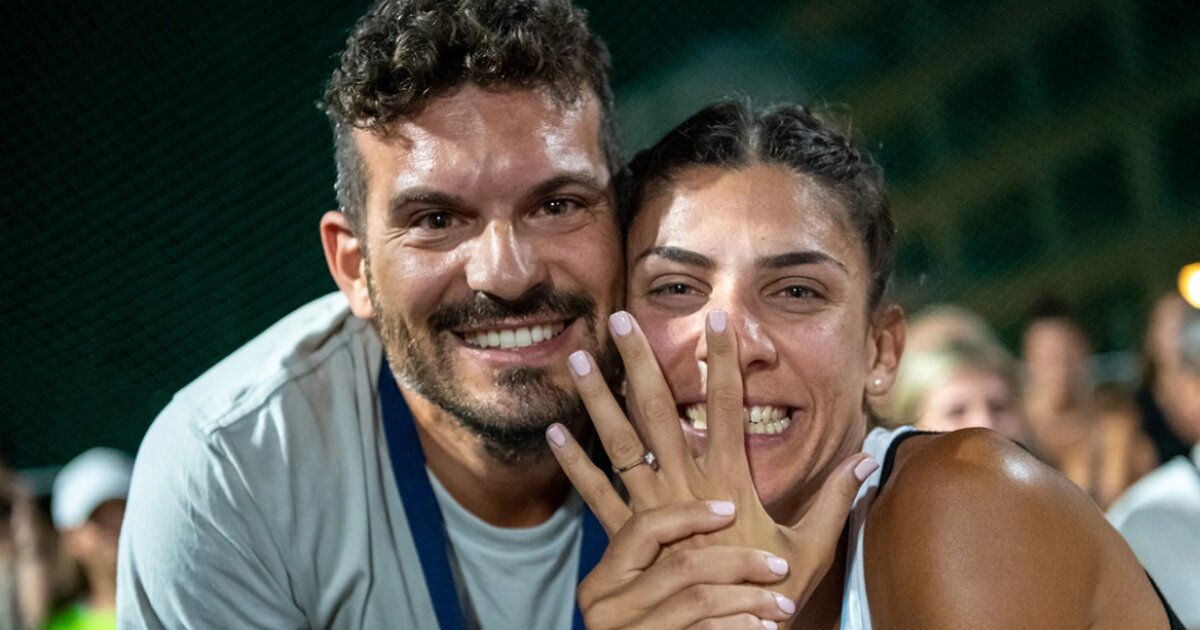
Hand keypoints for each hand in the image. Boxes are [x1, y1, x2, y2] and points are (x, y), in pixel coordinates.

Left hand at [548, 310, 876, 626]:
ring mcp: (652, 509)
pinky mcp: (628, 536)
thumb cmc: (770, 595)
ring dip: (598, 401)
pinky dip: (574, 465)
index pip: (728, 405)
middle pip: (660, 409)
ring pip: (621, 443)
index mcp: (729, 480)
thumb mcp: (810, 546)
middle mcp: (685, 485)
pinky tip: (552, 433)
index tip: (717, 317)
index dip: (722, 360)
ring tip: (575, 361)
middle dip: (642, 361)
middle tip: (620, 318)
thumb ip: (836, 499)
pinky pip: (595, 495)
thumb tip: (869, 457)